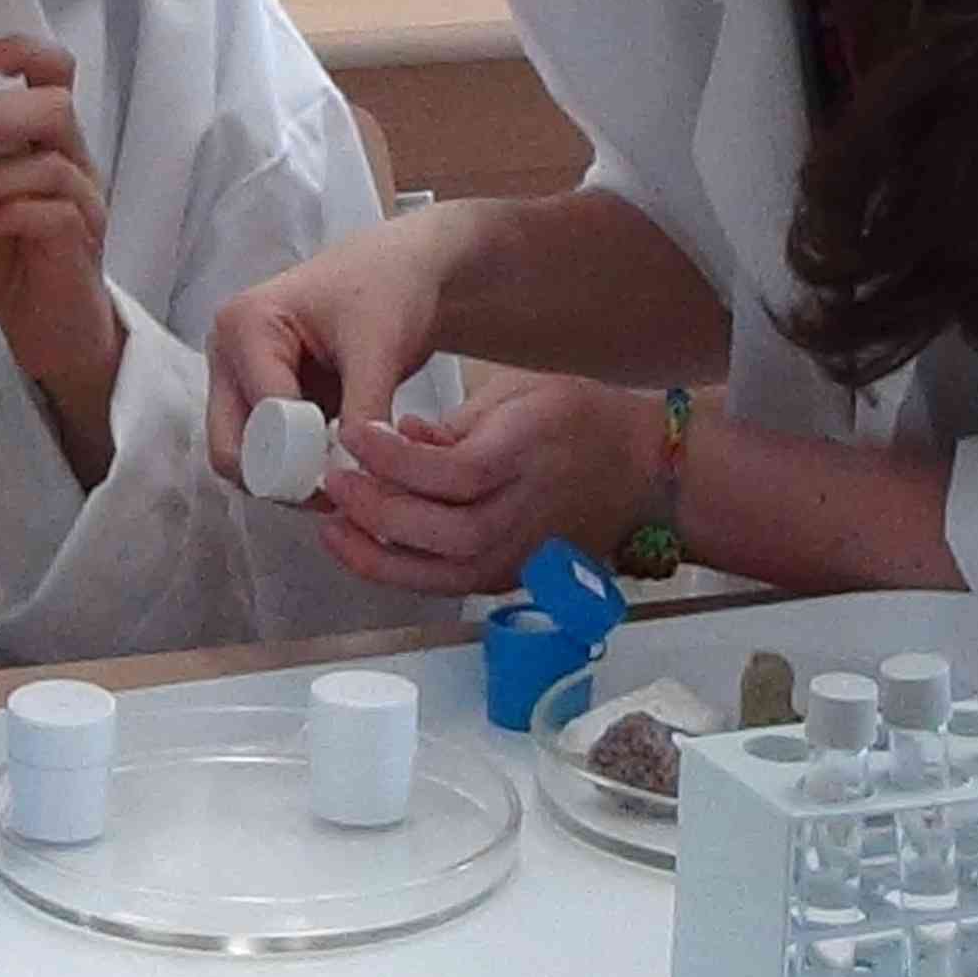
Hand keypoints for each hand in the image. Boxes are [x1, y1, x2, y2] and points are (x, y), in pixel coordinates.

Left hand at [0, 37, 126, 474]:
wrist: (44, 327)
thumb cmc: (4, 254)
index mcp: (48, 135)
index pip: (53, 65)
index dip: (12, 49)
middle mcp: (76, 157)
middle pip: (56, 102)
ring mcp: (85, 200)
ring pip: (53, 158)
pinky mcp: (82, 243)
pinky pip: (53, 211)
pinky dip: (5, 210)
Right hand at [203, 211, 457, 482]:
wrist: (402, 272)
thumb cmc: (388, 288)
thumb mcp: (380, 345)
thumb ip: (365, 405)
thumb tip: (354, 468)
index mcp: (243, 326)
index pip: (259, 416)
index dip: (300, 456)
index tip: (348, 476)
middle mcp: (228, 355)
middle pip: (230, 448)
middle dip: (282, 478)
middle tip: (339, 494)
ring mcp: (240, 379)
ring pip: (246, 458)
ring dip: (290, 478)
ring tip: (347, 479)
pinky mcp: (261, 400)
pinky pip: (268, 454)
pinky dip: (299, 469)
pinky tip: (341, 467)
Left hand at [315, 372, 661, 593]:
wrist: (642, 475)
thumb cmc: (579, 421)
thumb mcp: (518, 393)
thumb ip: (454, 423)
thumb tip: (397, 438)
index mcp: (529, 453)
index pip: (456, 471)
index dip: (397, 458)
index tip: (355, 434)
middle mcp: (526, 512)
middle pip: (445, 532)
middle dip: (379, 512)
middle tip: (336, 482)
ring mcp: (521, 553)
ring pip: (444, 574)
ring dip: (378, 556)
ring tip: (334, 527)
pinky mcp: (511, 576)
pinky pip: (447, 583)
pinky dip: (401, 571)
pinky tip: (365, 548)